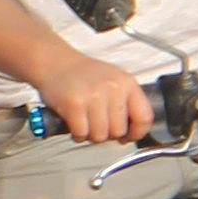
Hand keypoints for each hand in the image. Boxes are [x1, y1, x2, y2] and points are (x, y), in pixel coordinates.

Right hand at [37, 54, 157, 143]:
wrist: (54, 62)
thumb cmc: (81, 74)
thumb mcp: (113, 80)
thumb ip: (126, 102)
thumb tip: (133, 131)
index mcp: (126, 83)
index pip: (144, 117)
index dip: (136, 133)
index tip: (128, 136)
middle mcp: (112, 88)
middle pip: (119, 130)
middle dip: (108, 134)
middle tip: (98, 126)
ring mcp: (93, 96)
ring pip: (100, 135)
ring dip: (91, 135)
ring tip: (85, 125)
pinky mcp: (74, 105)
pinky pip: (81, 133)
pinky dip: (77, 134)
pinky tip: (75, 125)